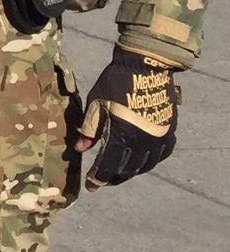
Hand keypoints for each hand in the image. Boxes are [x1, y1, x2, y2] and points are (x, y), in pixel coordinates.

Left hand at [76, 48, 178, 186]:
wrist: (147, 65)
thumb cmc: (116, 82)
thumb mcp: (96, 104)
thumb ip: (90, 129)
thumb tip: (81, 149)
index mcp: (123, 134)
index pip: (110, 165)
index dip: (99, 177)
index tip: (92, 187)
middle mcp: (144, 140)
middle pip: (129, 168)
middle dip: (114, 177)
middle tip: (102, 181)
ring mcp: (160, 135)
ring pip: (147, 164)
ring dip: (132, 171)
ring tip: (119, 173)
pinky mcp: (170, 128)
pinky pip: (162, 152)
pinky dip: (151, 160)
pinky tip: (142, 160)